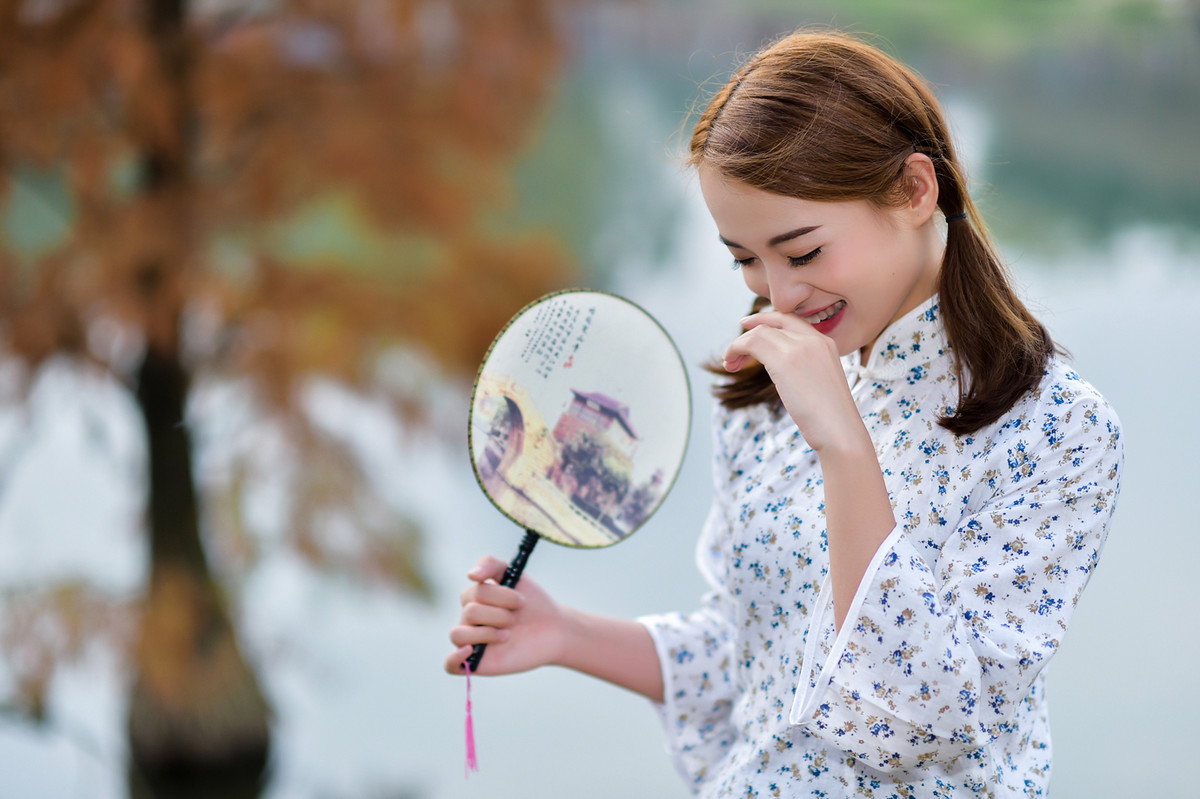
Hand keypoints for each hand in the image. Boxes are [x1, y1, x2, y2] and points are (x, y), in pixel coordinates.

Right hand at [444, 555, 567, 675]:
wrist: (554, 630)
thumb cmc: (533, 602)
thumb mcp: (515, 574)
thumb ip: (490, 564)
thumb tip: (470, 574)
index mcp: (476, 597)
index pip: (475, 592)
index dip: (500, 596)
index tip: (522, 600)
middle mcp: (470, 618)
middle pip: (470, 612)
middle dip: (500, 614)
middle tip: (516, 619)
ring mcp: (471, 641)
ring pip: (457, 635)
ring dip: (487, 633)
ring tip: (507, 635)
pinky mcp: (476, 663)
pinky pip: (450, 665)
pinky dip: (455, 658)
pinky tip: (471, 651)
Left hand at [723, 310, 862, 452]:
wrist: (840, 431)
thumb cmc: (831, 418)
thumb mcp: (820, 383)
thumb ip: (804, 369)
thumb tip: (781, 371)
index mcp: (826, 343)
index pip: (791, 320)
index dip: (767, 320)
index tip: (749, 326)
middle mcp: (814, 340)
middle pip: (773, 323)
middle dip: (749, 330)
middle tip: (733, 349)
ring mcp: (800, 348)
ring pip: (759, 332)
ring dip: (739, 346)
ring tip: (730, 364)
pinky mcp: (785, 361)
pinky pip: (752, 343)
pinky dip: (736, 349)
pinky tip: (731, 365)